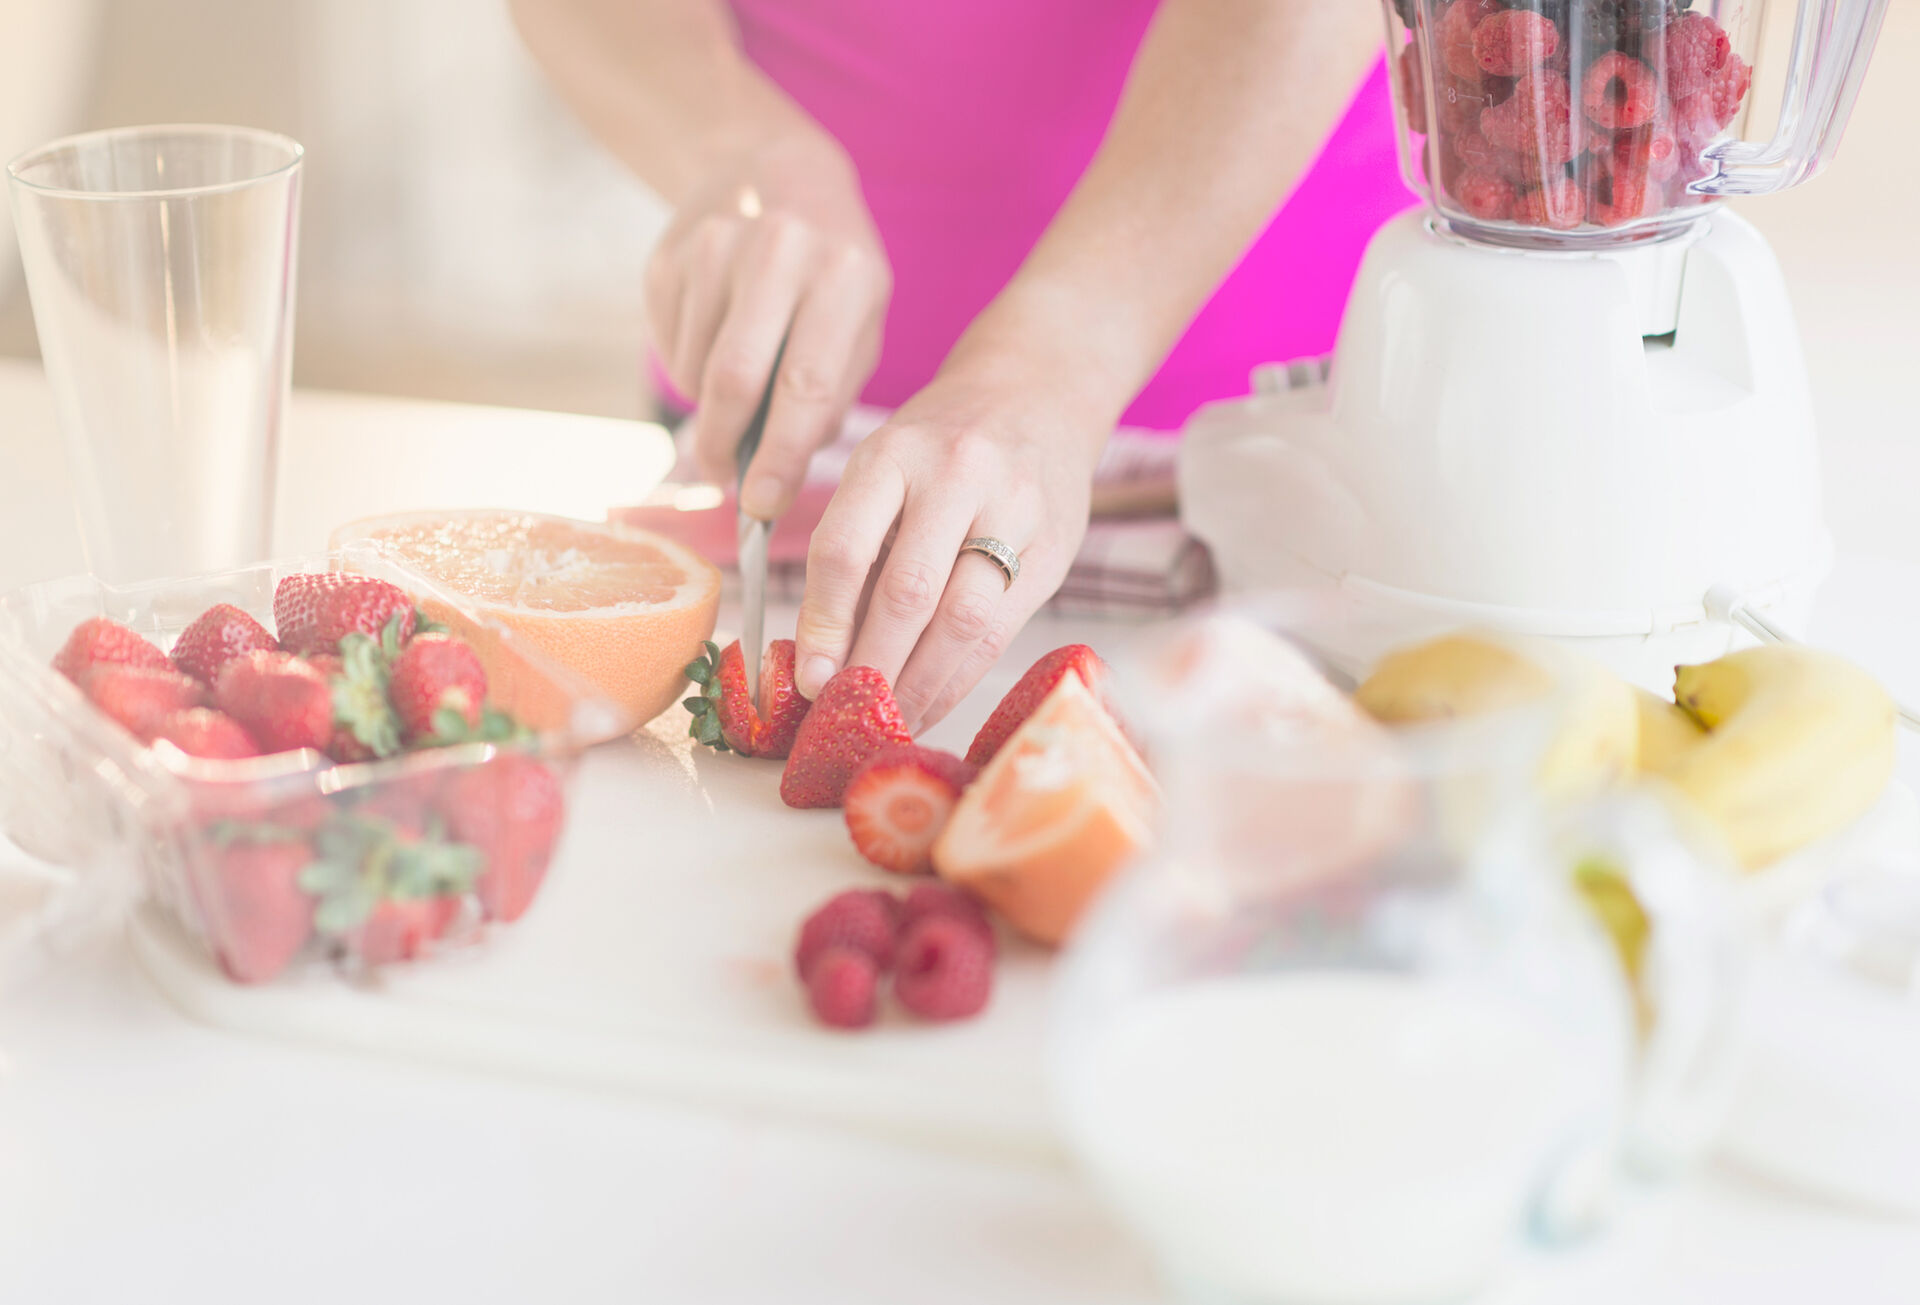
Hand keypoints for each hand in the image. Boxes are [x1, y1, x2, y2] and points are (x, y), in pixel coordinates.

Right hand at [646, 133, 890, 518]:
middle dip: (725, 446)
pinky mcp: (670, 253)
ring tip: (735, 395)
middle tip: (725, 478)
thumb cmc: (835, 272)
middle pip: (734, 380)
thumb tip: (777, 476)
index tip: (761, 506)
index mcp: (844, 275)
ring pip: (695, 369)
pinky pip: (668, 344)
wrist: (779, 169)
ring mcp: (717, 246)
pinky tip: (715, 342)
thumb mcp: (862, 323)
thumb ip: (831, 397)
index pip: (805, 386)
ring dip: (708, 408)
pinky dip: (688, 369)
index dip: (779, 456)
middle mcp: (779, 252)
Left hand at [793, 348, 1110, 731]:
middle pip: (908, 593)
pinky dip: (960, 677)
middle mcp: (957, 474)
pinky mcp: (1055, 547)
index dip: (823, 623)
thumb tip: (822, 654)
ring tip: (890, 718)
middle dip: (872, 667)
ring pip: (962, 620)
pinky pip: (1001, 630)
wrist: (1039, 393)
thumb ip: (859, 549)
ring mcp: (1015, 510)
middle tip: (848, 713)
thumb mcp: (886, 469)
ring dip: (920, 683)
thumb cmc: (942, 443)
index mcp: (894, 452)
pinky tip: (933, 700)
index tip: (809, 678)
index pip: (846, 549)